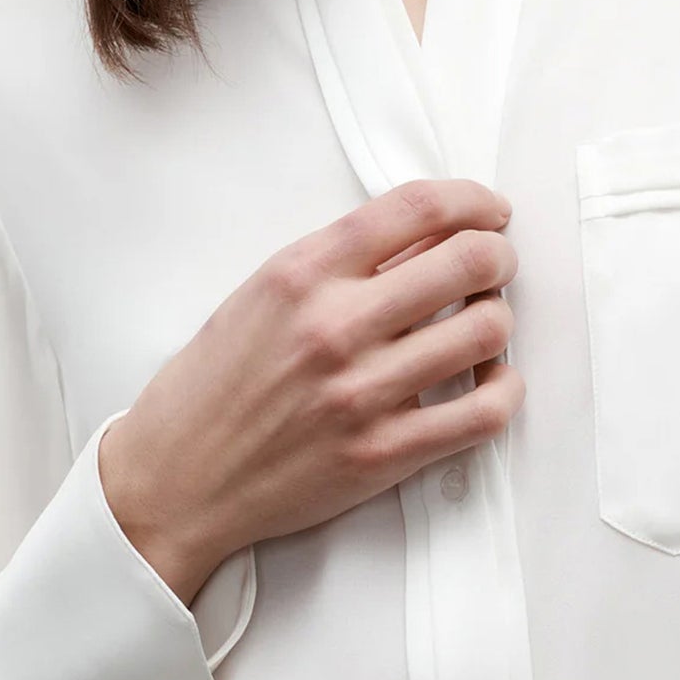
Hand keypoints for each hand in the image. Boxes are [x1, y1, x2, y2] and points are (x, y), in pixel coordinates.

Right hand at [97, 178, 521, 602]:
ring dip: (498, 320)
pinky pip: (484, 412)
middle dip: (498, 257)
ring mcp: (363, 392)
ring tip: (481, 325)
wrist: (175, 479)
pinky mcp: (384, 453)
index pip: (416, 207)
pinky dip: (503, 389)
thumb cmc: (214, 386)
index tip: (489, 211)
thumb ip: (337, 263)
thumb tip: (426, 237)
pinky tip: (489, 381)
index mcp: (301, 274)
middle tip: (495, 266)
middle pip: (468, 261)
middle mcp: (335, 326)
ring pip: (487, 331)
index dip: (472, 199)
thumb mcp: (260, 295)